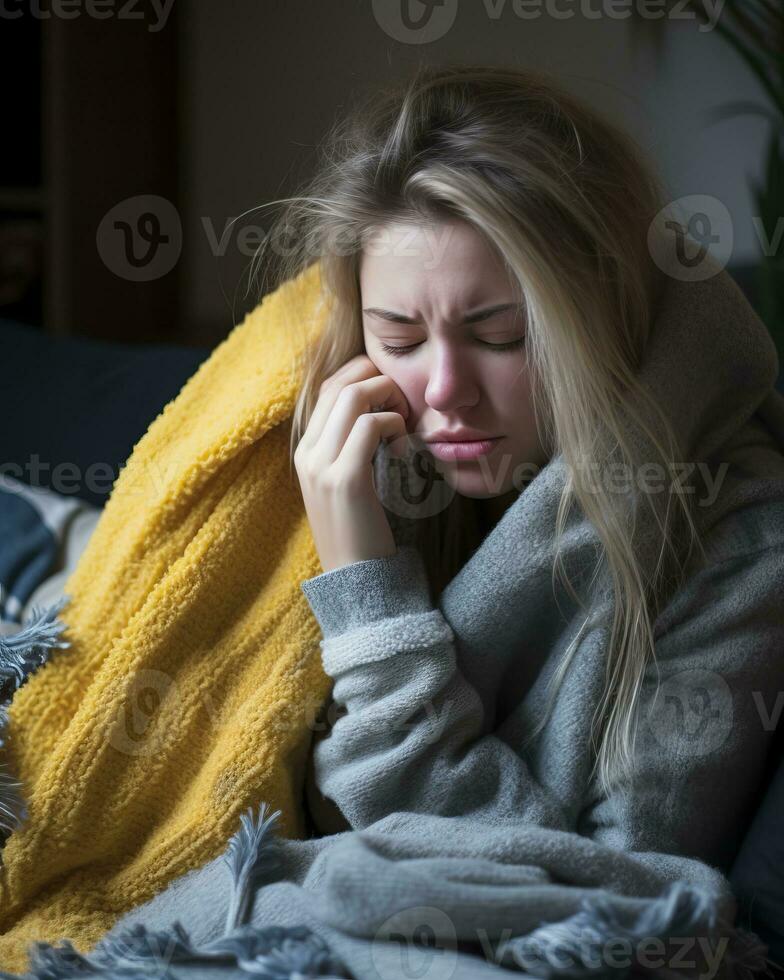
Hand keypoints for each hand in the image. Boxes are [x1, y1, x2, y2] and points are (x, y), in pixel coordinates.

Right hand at [294, 354, 409, 573]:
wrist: (356, 582)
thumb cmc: (361, 532)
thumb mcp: (348, 483)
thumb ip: (352, 447)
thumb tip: (379, 409)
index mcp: (305, 451)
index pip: (328, 386)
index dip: (363, 377)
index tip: (392, 397)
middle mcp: (307, 453)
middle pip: (340, 383)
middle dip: (379, 381)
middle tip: (403, 407)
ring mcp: (321, 465)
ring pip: (354, 396)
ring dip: (389, 399)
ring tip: (405, 425)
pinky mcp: (345, 479)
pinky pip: (371, 426)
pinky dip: (396, 427)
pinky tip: (406, 451)